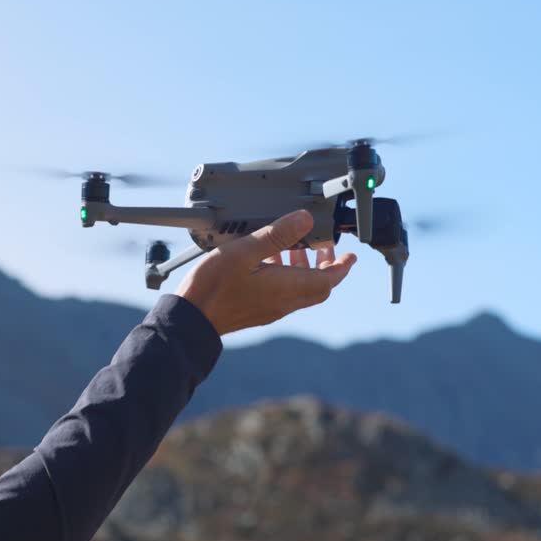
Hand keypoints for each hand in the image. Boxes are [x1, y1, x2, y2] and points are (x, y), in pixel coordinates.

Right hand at [176, 210, 356, 336]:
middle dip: (325, 266)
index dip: (342, 267)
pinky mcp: (257, 311)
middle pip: (317, 287)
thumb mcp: (246, 251)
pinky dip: (286, 276)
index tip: (351, 256)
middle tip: (323, 246)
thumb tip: (305, 220)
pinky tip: (267, 261)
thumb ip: (277, 235)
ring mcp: (270, 309)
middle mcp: (283, 302)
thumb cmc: (213, 286)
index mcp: (287, 288)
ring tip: (293, 248)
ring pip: (299, 290)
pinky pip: (283, 294)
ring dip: (304, 269)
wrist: (190, 320)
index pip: (328, 280)